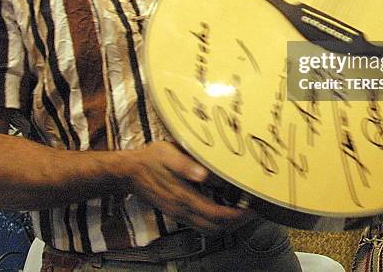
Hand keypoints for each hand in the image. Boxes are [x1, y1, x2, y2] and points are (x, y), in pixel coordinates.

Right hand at [123, 141, 251, 232]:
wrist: (130, 171)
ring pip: (207, 229)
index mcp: (183, 197)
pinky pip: (199, 225)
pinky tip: (220, 210)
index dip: (236, 215)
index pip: (216, 214)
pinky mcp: (176, 212)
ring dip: (226, 225)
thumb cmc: (150, 160)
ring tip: (240, 213)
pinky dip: (214, 222)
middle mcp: (182, 210)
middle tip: (251, 213)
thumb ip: (186, 165)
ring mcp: (178, 213)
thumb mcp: (168, 154)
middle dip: (236, 223)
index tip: (250, 210)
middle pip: (215, 227)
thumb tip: (205, 175)